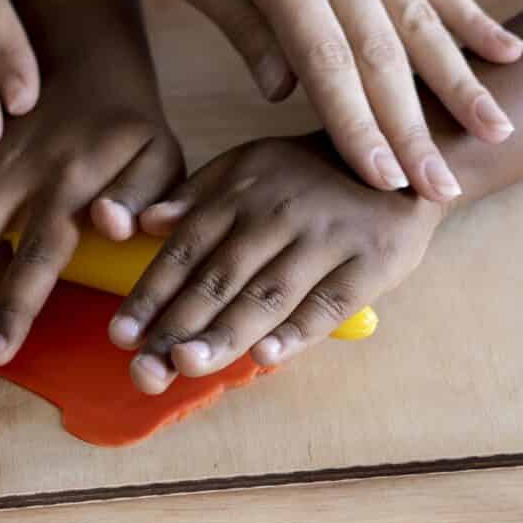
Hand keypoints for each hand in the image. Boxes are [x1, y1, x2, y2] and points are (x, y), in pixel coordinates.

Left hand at [110, 134, 444, 393]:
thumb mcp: (248, 164)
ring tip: (187, 364)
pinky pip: (329, 301)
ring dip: (225, 333)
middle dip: (178, 326)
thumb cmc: (309, 173)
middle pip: (219, 278)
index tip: (121, 336)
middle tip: (144, 368)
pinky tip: (266, 358)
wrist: (402, 153)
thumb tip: (144, 223)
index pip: (185, 251)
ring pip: (268, 294)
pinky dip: (297, 331)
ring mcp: (326, 238)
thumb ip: (196, 196)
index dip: (151, 295)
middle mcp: (277, 214)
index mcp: (240, 193)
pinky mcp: (372, 261)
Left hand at [116, 0, 522, 203]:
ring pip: (423, 20)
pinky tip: (511, 51)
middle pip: (383, 54)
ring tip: (497, 133)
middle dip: (415, 130)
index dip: (357, 126)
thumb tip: (284, 91)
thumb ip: (242, 24)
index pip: (325, 61)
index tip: (384, 181)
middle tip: (442, 191)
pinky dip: (472, 16)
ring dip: (461, 83)